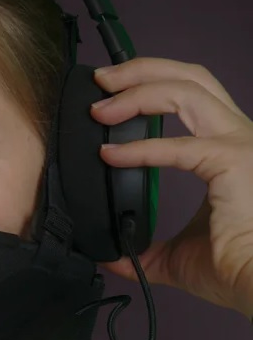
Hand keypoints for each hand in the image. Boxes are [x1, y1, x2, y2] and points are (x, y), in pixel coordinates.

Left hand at [91, 57, 252, 319]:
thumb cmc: (233, 270)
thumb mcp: (178, 255)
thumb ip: (143, 249)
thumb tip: (111, 256)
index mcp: (227, 147)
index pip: (191, 95)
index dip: (148, 86)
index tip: (109, 95)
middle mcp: (237, 135)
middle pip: (190, 77)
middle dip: (140, 70)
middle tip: (101, 80)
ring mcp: (238, 144)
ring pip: (186, 91)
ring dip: (136, 92)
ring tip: (100, 108)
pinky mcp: (232, 161)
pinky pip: (176, 145)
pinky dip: (138, 148)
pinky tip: (109, 155)